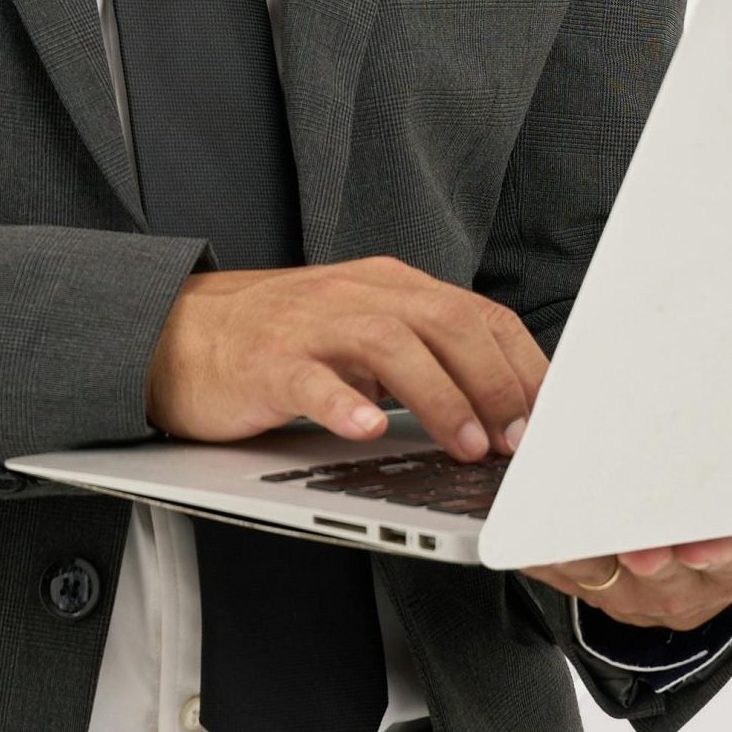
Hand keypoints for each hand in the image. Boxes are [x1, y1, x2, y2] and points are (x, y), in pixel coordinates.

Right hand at [145, 257, 546, 460]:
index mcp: (390, 288)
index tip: (552, 418)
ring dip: (439, 396)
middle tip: (518, 439)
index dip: (522, 366)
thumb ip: (424, 359)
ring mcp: (311, 324)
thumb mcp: (362, 340)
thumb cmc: (280, 344)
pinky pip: (310, 378)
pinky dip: (343, 402)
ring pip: (390, 344)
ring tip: (463, 444)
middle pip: (446, 322)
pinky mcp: (266, 360)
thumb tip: (501, 411)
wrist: (179, 334)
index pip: (478, 314)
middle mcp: (357, 294)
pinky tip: (366, 430)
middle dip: (494, 383)